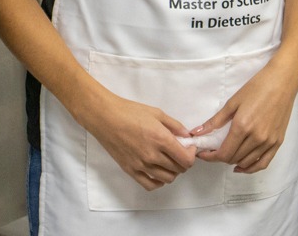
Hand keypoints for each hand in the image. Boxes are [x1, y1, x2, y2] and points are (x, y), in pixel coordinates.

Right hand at [79, 93, 197, 190]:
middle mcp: (153, 156)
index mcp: (161, 140)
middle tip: (180, 152)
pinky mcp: (130, 170)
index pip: (186, 159)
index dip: (192, 155)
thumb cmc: (129, 111)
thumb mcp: (156, 113)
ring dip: (173, 171)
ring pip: (167, 178)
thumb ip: (175, 125)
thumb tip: (187, 136)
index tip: (189, 148)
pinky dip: (159, 182)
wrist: (105, 117)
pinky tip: (158, 173)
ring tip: (169, 161)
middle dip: (184, 162)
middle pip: (178, 169)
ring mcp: (141, 165)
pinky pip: (150, 185)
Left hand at [191, 60, 297, 172]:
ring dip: (233, 161)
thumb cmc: (257, 87)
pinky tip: (242, 165)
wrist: (282, 81)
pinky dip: (251, 168)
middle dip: (220, 157)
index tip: (202, 154)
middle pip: (234, 159)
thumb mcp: (233, 102)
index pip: (224, 153)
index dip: (210, 157)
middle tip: (213, 151)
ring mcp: (269, 142)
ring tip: (226, 154)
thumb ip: (215, 120)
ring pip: (247, 162)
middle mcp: (256, 138)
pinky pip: (263, 163)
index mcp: (242, 126)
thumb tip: (196, 133)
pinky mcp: (278, 142)